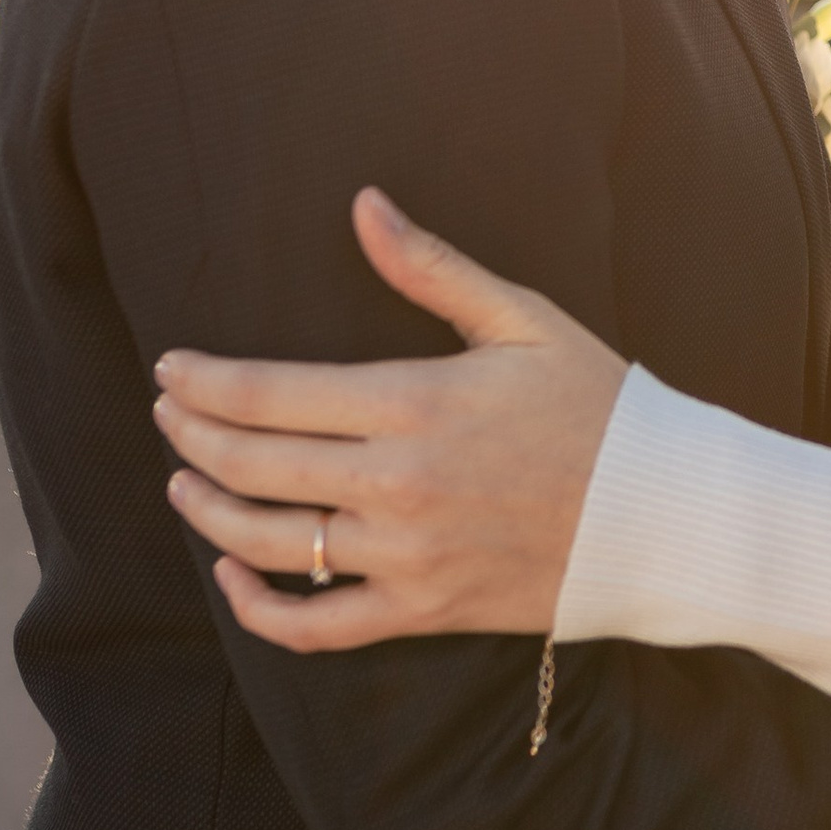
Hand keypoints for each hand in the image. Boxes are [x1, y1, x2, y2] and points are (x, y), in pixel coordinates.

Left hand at [154, 188, 625, 653]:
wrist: (662, 512)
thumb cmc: (596, 404)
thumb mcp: (522, 320)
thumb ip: (430, 267)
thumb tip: (363, 203)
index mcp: (414, 403)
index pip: (267, 394)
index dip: (202, 382)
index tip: (170, 369)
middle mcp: (397, 484)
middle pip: (252, 463)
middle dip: (191, 434)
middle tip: (167, 412)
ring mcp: (406, 555)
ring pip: (266, 543)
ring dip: (206, 511)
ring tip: (182, 482)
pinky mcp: (421, 609)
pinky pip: (315, 626)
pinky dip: (259, 610)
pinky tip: (233, 579)